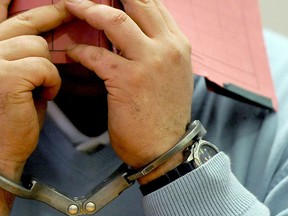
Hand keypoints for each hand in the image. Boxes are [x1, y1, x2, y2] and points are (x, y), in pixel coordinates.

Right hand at [0, 0, 69, 180]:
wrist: (2, 149)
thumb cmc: (13, 115)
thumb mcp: (18, 78)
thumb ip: (25, 55)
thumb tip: (45, 37)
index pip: (6, 14)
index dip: (22, 3)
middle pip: (26, 25)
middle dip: (53, 17)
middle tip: (69, 8)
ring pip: (39, 46)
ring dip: (48, 69)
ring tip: (41, 89)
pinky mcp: (6, 76)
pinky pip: (45, 66)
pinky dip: (51, 82)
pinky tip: (43, 97)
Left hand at [66, 0, 192, 182]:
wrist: (166, 146)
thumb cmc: (165, 113)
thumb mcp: (172, 75)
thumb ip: (160, 50)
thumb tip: (137, 33)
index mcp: (178, 44)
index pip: (154, 4)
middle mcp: (168, 47)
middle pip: (137, 2)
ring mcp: (150, 62)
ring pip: (115, 20)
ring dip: (88, 9)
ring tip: (71, 6)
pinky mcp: (129, 80)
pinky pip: (97, 55)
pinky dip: (80, 51)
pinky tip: (71, 52)